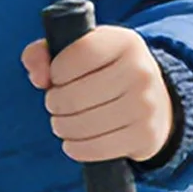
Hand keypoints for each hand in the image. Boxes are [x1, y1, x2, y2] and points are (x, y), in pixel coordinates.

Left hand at [20, 25, 174, 164]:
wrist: (155, 101)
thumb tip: (37, 76)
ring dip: (62, 127)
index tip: (57, 77)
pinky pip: (96, 148)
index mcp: (124, 42)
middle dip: (54, 104)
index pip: (78, 55)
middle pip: (73, 97)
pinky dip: (76, 148)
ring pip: (82, 125)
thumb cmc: (104, 73)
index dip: (56, 71)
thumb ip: (43, 54)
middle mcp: (140, 71)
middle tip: (56, 104)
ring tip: (63, 122)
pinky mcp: (145, 135)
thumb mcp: (78, 52)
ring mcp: (145, 105)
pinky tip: (73, 141)